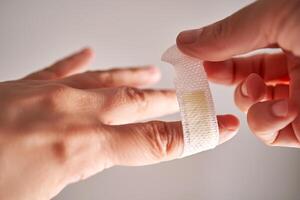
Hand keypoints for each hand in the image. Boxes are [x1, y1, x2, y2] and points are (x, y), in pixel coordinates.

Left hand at [0, 48, 238, 199]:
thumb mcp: (43, 199)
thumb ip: (82, 178)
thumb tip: (99, 165)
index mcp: (79, 146)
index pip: (153, 142)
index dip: (191, 137)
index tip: (216, 129)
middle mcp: (70, 112)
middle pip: (136, 105)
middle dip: (170, 104)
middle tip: (193, 99)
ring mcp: (46, 94)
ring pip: (105, 80)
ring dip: (133, 78)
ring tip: (153, 75)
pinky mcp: (23, 87)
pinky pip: (58, 69)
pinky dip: (76, 61)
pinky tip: (87, 52)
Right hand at [177, 0, 299, 146]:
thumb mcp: (277, 16)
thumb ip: (229, 32)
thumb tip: (186, 42)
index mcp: (291, 40)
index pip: (245, 54)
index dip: (217, 58)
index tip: (194, 59)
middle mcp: (298, 71)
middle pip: (246, 83)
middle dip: (224, 79)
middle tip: (206, 74)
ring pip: (254, 111)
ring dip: (246, 101)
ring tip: (254, 88)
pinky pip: (271, 134)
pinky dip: (264, 123)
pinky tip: (279, 109)